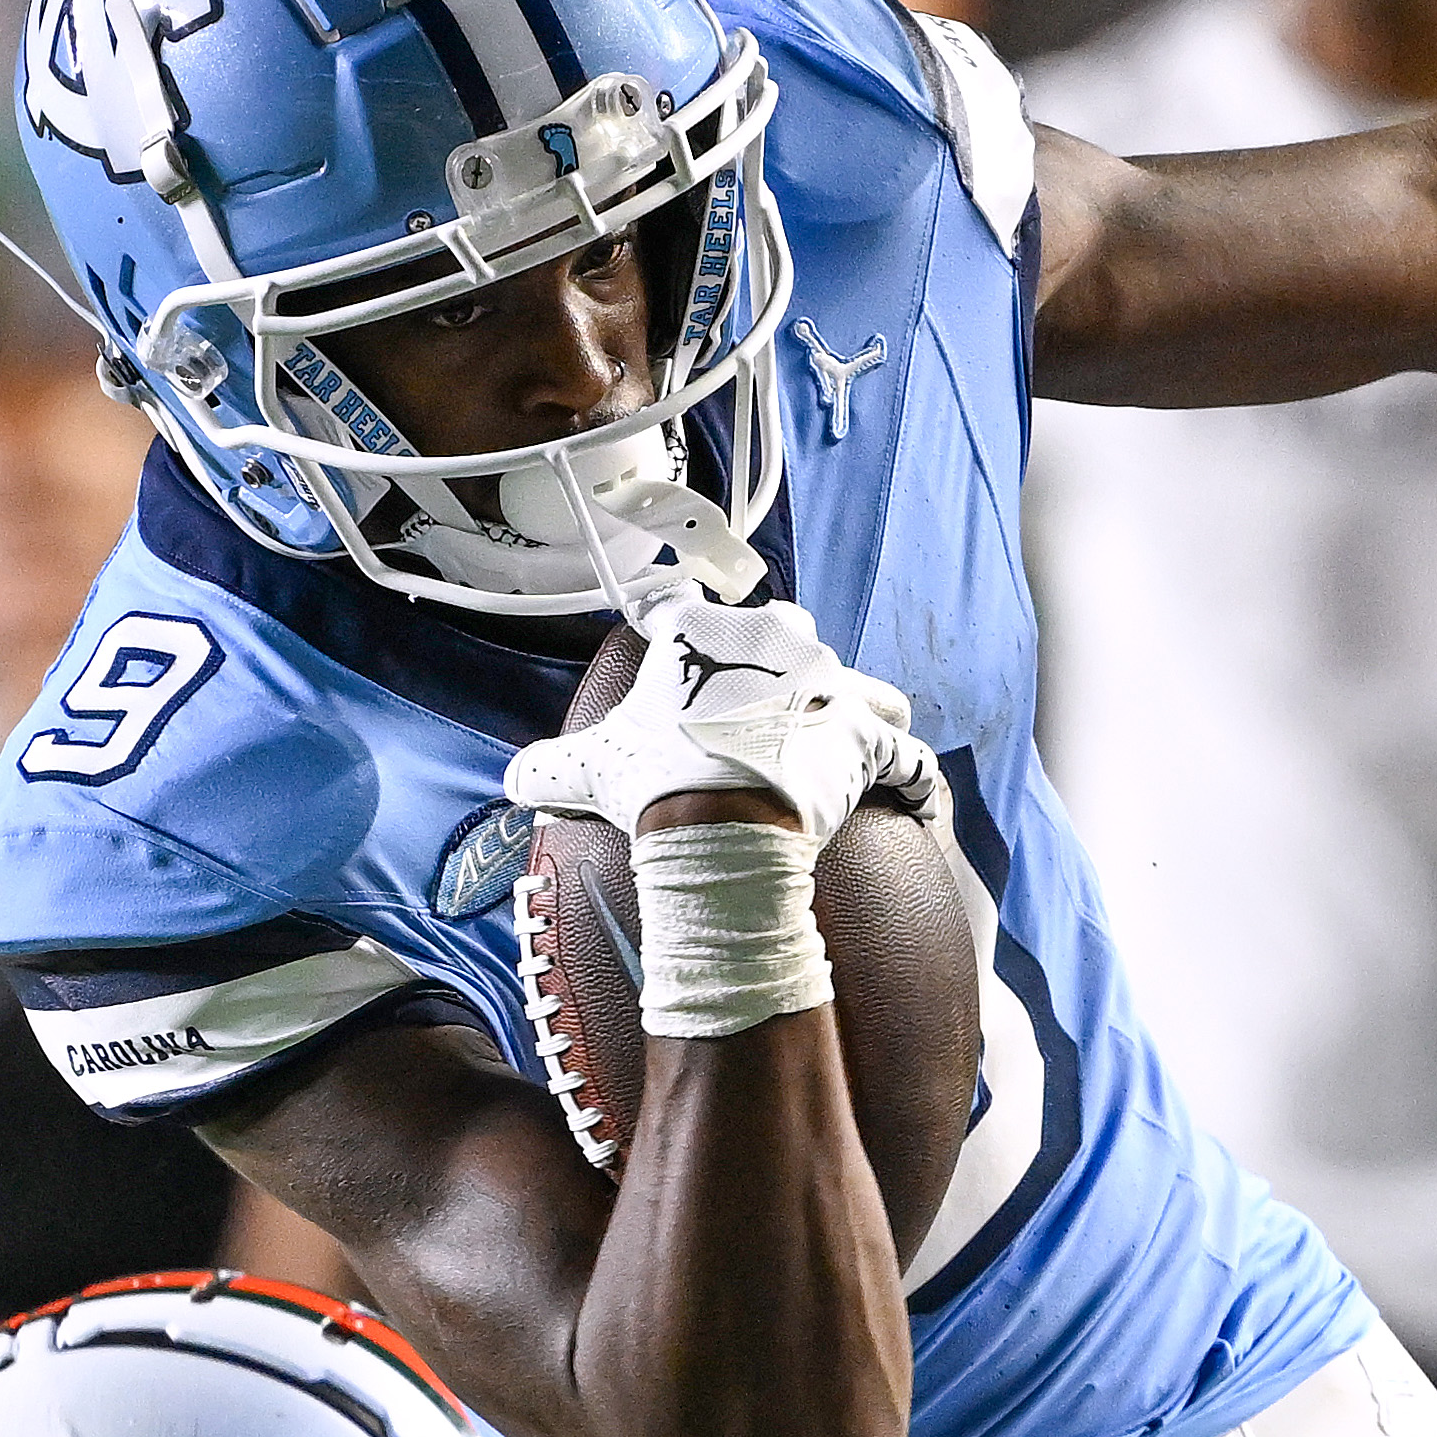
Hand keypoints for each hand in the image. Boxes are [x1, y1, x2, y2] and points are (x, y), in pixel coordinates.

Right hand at [499, 591, 931, 861]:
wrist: (718, 822)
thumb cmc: (653, 786)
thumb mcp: (585, 771)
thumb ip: (546, 768)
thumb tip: (515, 780)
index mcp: (703, 633)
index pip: (688, 613)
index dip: (680, 633)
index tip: (678, 653)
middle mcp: (775, 640)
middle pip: (788, 634)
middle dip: (782, 664)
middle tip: (765, 711)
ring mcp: (830, 684)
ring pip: (862, 687)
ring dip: (858, 710)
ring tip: (847, 745)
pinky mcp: (869, 735)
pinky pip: (909, 756)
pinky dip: (916, 781)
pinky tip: (920, 801)